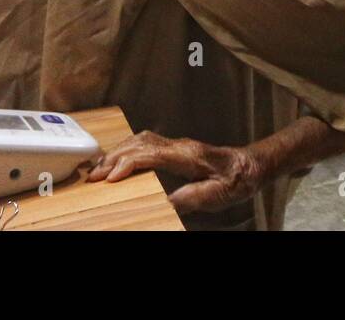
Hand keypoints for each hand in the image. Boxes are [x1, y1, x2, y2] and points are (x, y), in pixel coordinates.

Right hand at [87, 130, 262, 214]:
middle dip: (114, 158)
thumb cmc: (237, 180)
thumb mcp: (216, 195)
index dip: (128, 163)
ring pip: (141, 140)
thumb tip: (164, 203)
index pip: (151, 153)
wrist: (251, 166)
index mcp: (189, 155)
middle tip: (93, 177)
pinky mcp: (176, 149)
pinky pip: (146, 142)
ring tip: (99, 169)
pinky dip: (127, 149)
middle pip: (140, 144)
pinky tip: (118, 159)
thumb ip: (191, 198)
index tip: (110, 178)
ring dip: (118, 152)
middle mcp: (180, 146)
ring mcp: (178, 145)